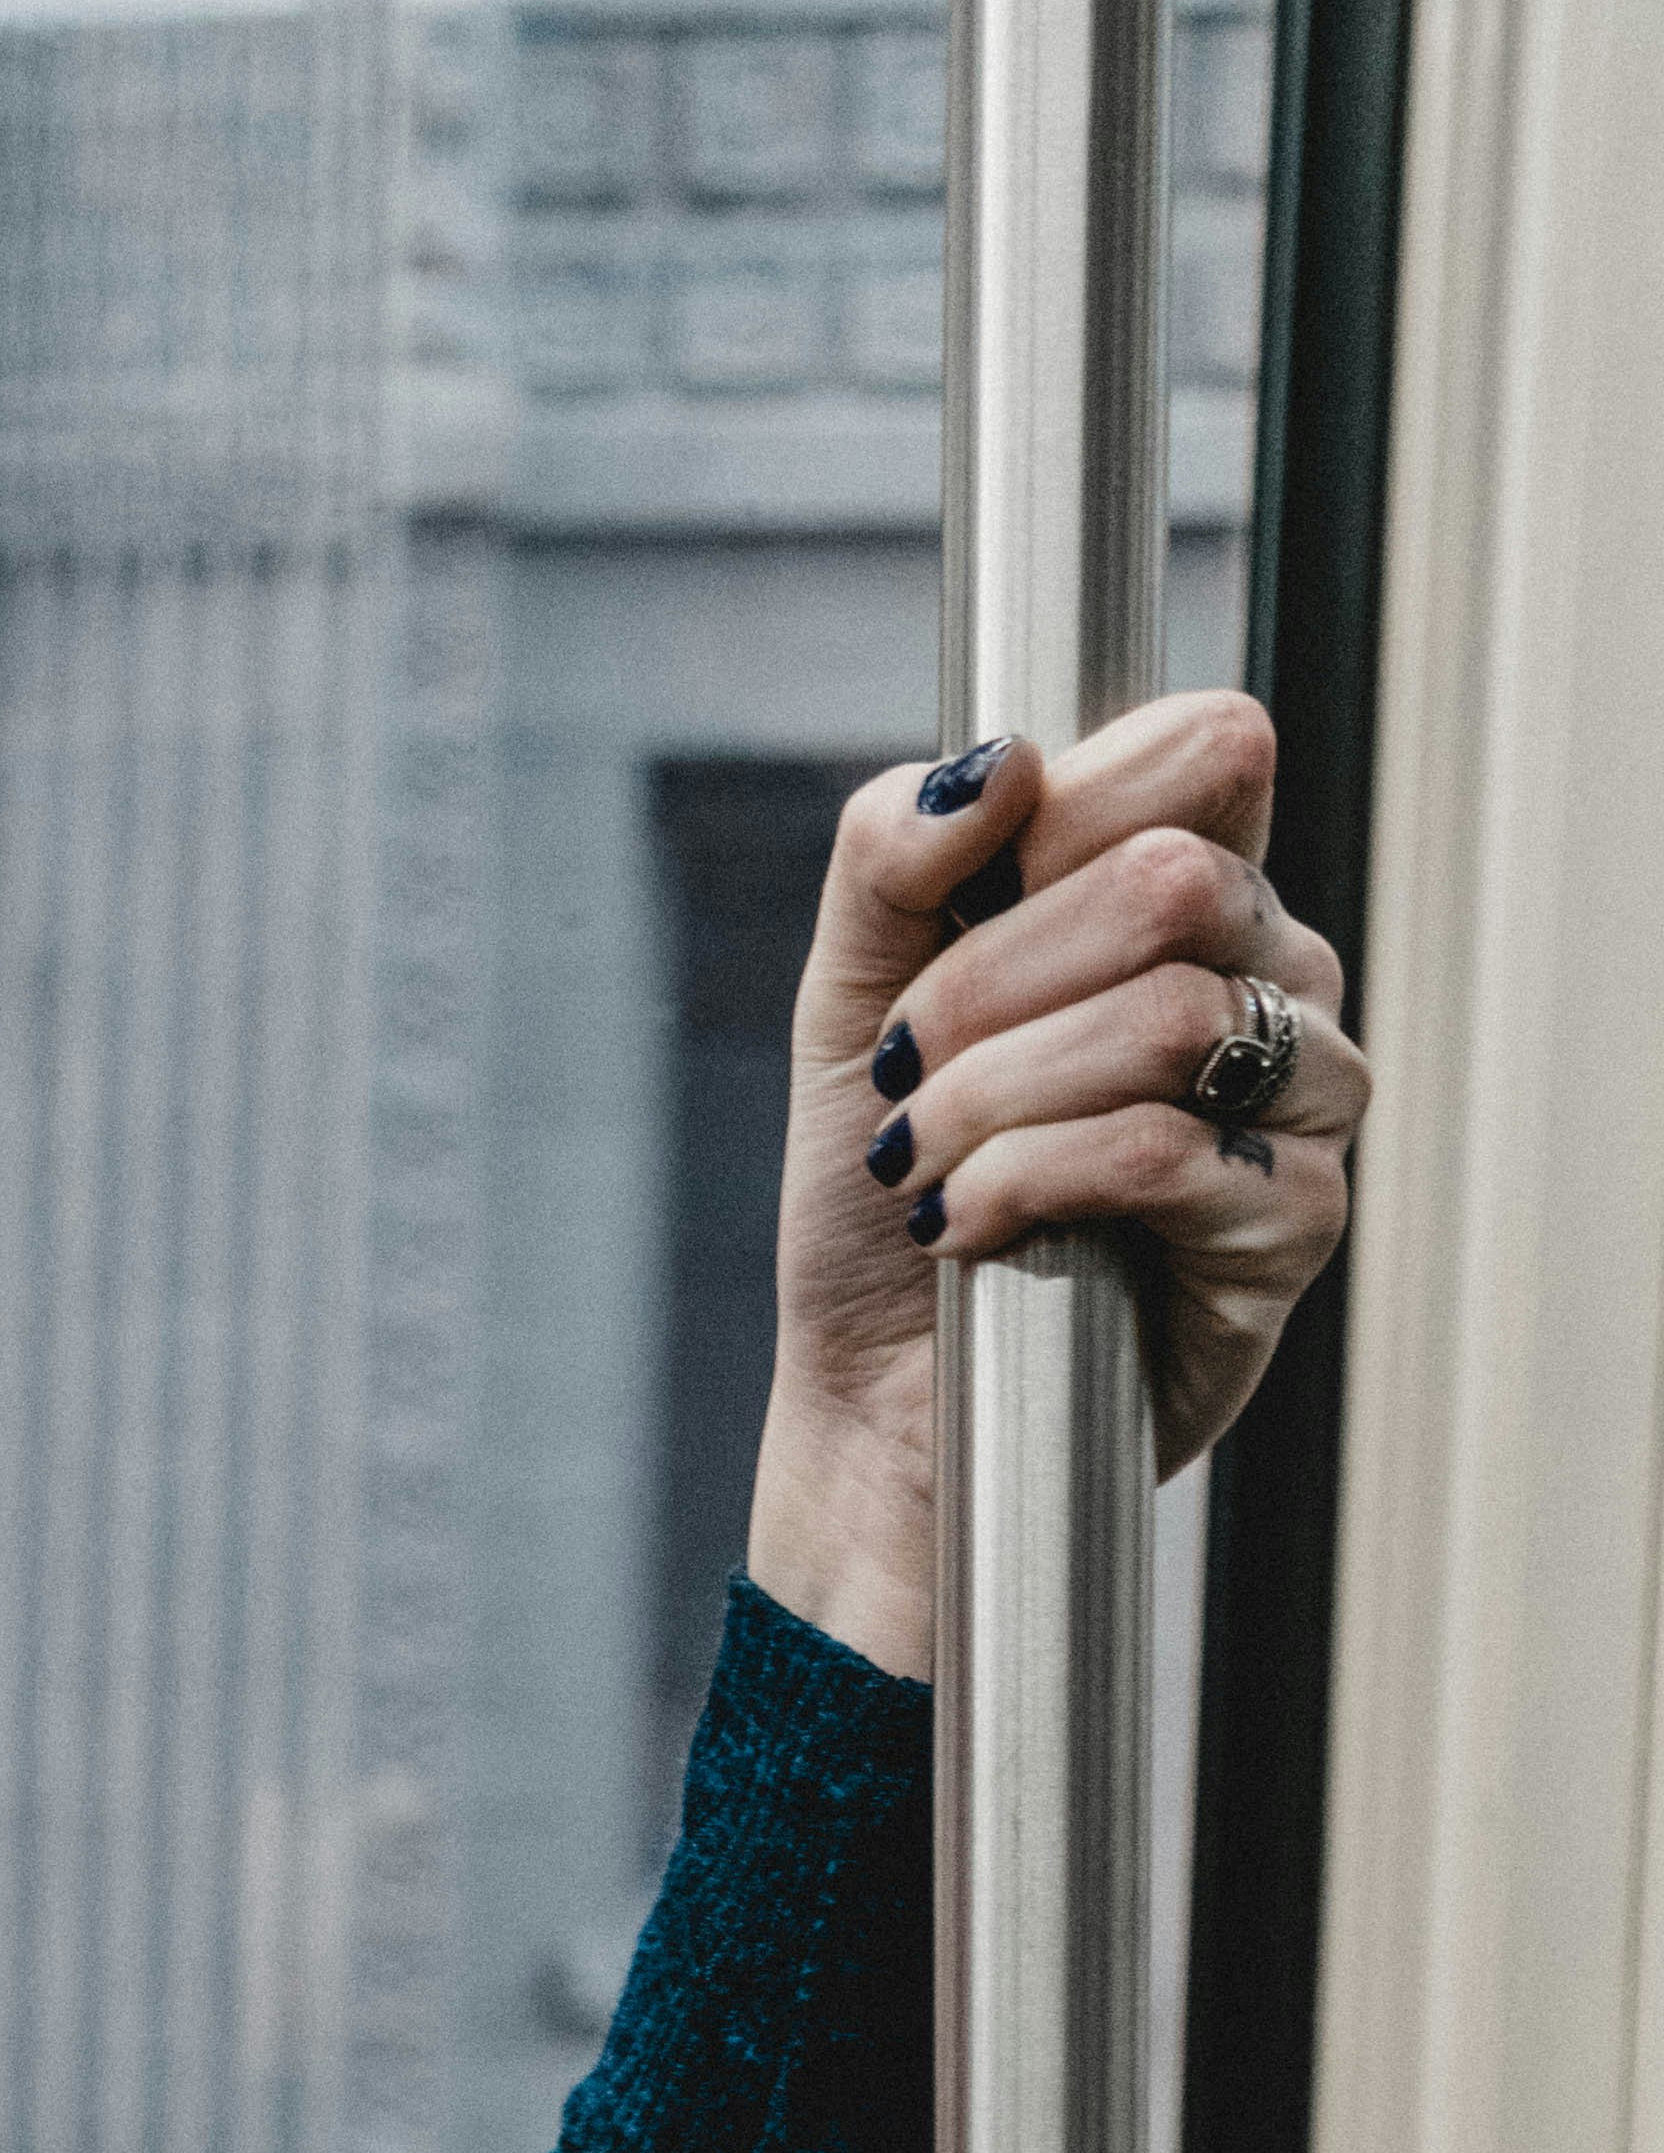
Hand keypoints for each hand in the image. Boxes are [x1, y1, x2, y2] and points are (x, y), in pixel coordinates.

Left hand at [746, 696, 1367, 1679]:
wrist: (877, 1403)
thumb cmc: (883, 1194)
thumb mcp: (850, 1000)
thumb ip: (892, 854)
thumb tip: (1000, 758)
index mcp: (1196, 887)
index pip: (1207, 749)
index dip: (1063, 819)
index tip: (953, 925)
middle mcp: (1273, 975)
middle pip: (1172, 882)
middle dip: (988, 986)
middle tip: (903, 1081)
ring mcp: (1301, 1099)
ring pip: (1171, 1016)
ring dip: (995, 1096)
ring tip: (921, 1168)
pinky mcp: (1293, 1226)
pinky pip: (1167, 1150)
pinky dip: (1029, 1182)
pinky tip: (967, 1230)